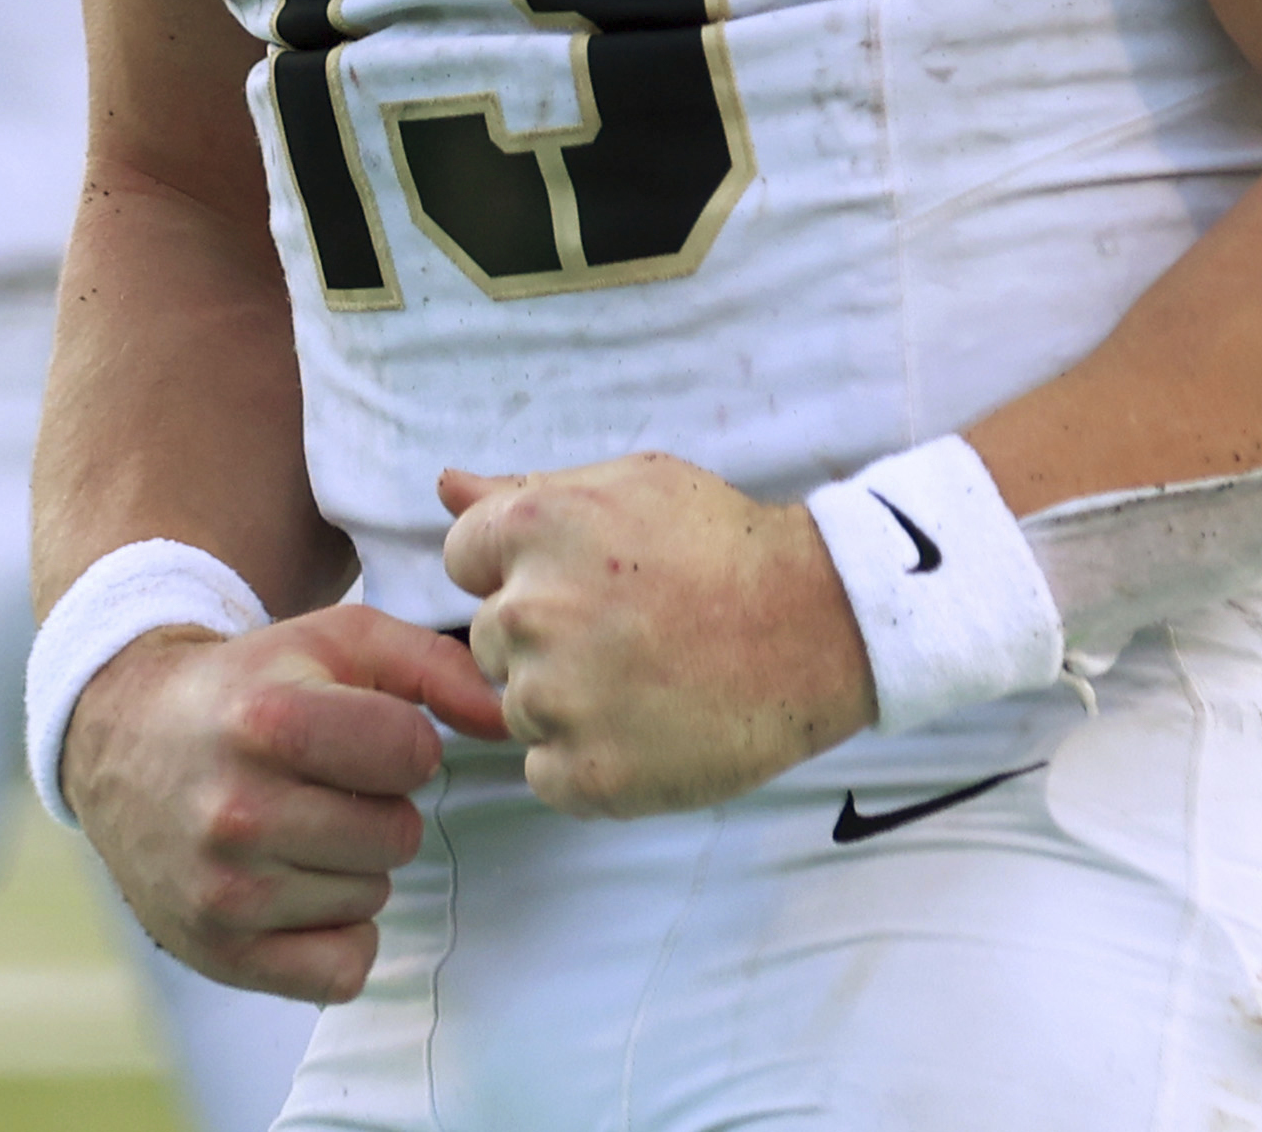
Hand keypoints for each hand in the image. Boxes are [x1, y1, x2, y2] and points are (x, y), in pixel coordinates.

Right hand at [67, 607, 502, 1001]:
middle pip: (398, 835)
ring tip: (298, 826)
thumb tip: (509, 720)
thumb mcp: (339, 642)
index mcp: (268, 722)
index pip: (414, 755)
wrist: (126, 741)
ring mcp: (224, 892)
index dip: (404, 742)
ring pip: (372, 899)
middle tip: (325, 784)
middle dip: (380, 807)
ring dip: (354, 866)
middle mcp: (237, 813)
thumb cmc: (255, 686)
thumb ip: (437, 668)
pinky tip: (298, 887)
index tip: (362, 733)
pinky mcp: (219, 953)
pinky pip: (343, 970)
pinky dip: (337, 937)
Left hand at [440, 455, 876, 816]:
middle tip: (627, 633)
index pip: (464, 562)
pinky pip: (546, 774)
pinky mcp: (587, 775)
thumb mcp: (630, 486)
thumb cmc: (726, 545)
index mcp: (532, 530)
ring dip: (566, 703)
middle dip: (542, 638)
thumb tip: (444, 487)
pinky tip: (647, 728)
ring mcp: (555, 700)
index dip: (521, 572)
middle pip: (487, 641)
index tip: (585, 583)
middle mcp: (528, 612)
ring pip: (517, 709)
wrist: (818, 624)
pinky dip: (588, 762)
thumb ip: (523, 493)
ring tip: (647, 680)